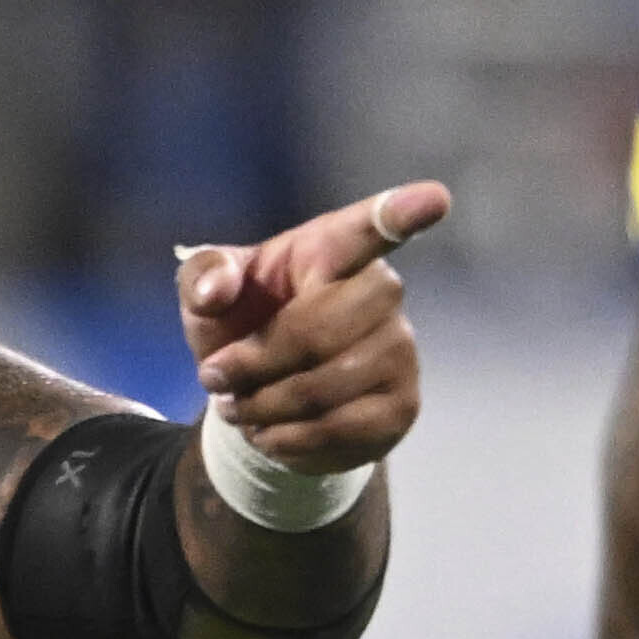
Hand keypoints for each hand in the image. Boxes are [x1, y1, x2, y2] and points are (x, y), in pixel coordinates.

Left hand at [176, 181, 451, 475]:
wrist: (264, 395)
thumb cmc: (243, 323)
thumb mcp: (206, 292)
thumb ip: (203, 276)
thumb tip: (216, 289)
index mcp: (332, 248)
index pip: (369, 227)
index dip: (402, 212)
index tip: (435, 199)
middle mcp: (381, 292)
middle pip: (314, 333)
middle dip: (253, 365)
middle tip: (215, 377)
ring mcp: (401, 351)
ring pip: (323, 389)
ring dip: (263, 408)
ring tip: (236, 408)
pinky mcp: (402, 405)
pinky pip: (340, 430)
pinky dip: (288, 440)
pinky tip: (268, 433)